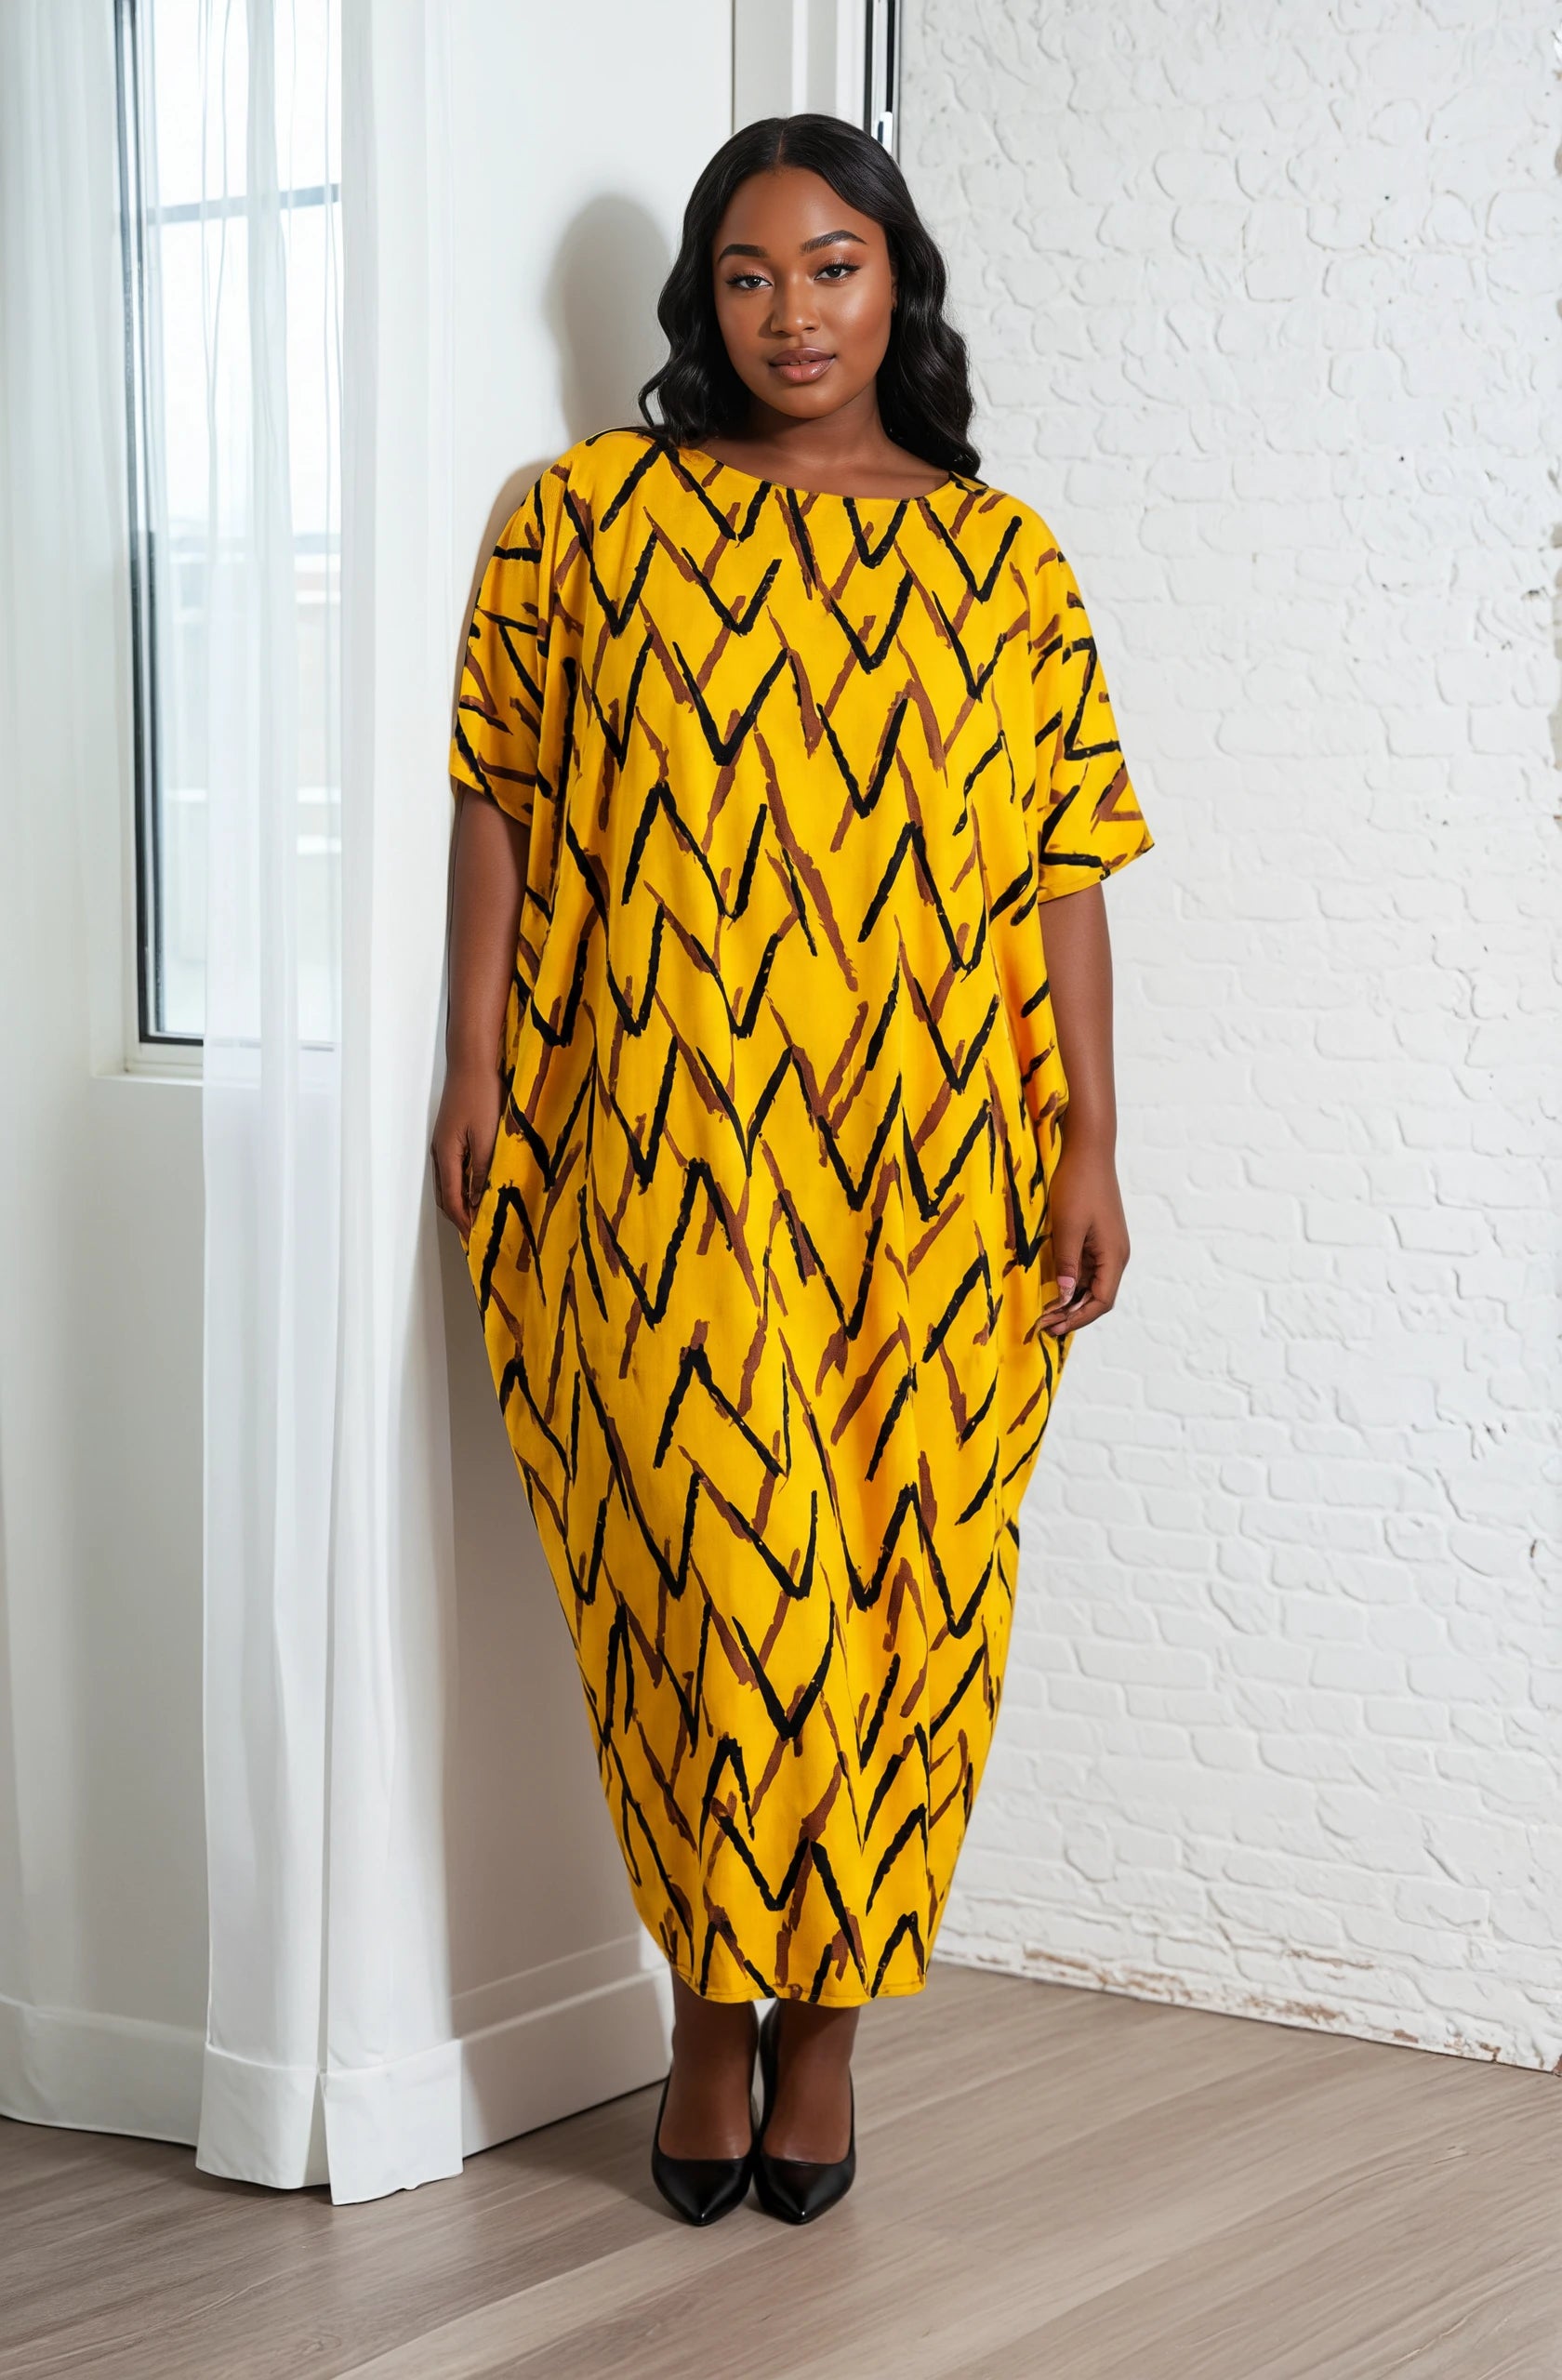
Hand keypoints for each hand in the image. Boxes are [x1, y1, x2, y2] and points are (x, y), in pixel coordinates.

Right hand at [430, 1059, 503, 1239]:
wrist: (473, 1062)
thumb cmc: (481, 1094)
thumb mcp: (487, 1136)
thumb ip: (483, 1170)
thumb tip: (477, 1200)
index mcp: (447, 1155)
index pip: (452, 1199)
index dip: (464, 1221)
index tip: (477, 1238)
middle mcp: (441, 1152)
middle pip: (446, 1195)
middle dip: (460, 1216)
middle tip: (479, 1232)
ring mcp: (445, 1143)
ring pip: (450, 1183)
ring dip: (462, 1201)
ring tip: (481, 1214)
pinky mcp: (453, 1135)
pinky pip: (456, 1169)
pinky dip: (465, 1185)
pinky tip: (480, 1186)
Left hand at [1038, 1136, 1130, 1337]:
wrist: (1088, 1152)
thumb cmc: (1077, 1186)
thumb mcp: (1067, 1227)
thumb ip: (1067, 1264)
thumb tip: (1066, 1297)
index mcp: (1114, 1256)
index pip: (1101, 1301)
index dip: (1078, 1318)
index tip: (1052, 1327)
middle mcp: (1115, 1256)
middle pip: (1098, 1297)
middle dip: (1073, 1314)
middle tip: (1044, 1325)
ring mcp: (1108, 1247)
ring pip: (1092, 1285)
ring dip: (1071, 1301)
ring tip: (1046, 1313)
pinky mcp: (1098, 1238)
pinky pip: (1088, 1269)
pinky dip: (1072, 1283)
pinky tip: (1053, 1289)